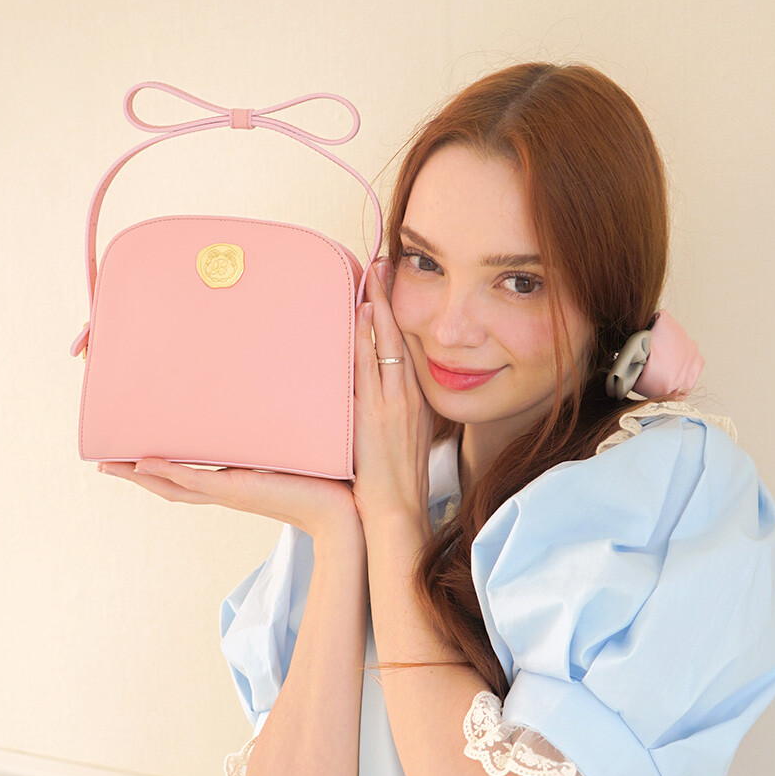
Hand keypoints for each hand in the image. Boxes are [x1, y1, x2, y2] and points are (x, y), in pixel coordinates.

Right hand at [96, 457, 359, 540]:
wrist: (345, 511)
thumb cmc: (329, 482)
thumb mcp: (296, 450)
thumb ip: (281, 431)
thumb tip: (279, 400)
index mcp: (237, 481)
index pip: (189, 476)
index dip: (157, 469)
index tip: (130, 457)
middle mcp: (227, 489)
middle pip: (170, 485)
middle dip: (135, 474)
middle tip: (103, 464)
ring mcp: (229, 492)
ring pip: (174, 484)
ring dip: (140, 476)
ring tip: (109, 466)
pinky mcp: (238, 491)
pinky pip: (195, 482)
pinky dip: (168, 474)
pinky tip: (143, 464)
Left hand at [352, 257, 434, 531]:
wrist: (397, 511)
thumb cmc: (396, 483)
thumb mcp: (402, 441)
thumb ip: (390, 415)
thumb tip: (373, 399)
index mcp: (414, 402)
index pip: (405, 348)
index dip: (396, 315)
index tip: (387, 287)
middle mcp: (406, 397)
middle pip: (398, 337)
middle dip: (389, 299)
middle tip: (380, 264)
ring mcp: (391, 402)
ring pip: (385, 345)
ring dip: (376, 308)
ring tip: (369, 276)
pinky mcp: (374, 413)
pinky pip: (368, 366)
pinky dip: (365, 338)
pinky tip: (360, 314)